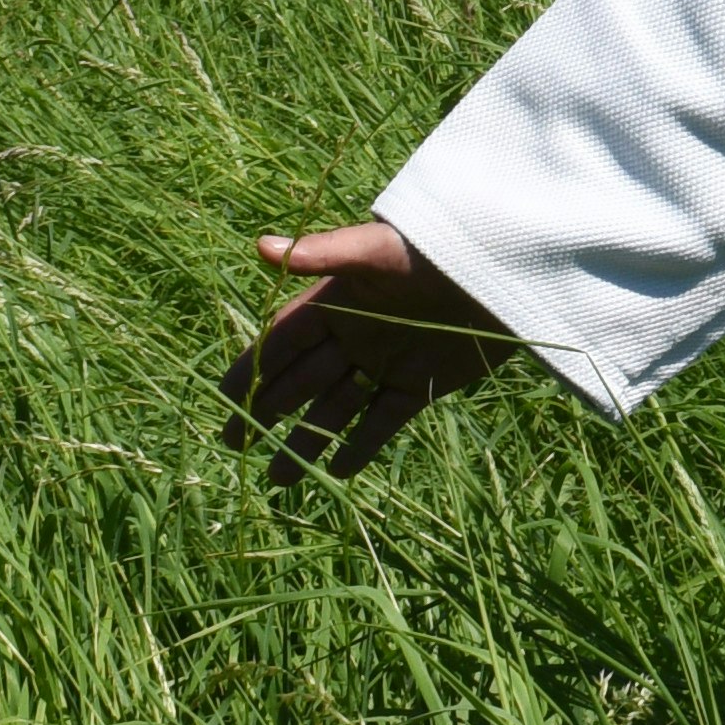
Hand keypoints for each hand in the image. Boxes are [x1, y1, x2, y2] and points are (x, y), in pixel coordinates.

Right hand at [230, 222, 520, 477]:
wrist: (503, 265)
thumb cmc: (435, 247)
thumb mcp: (376, 250)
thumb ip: (322, 254)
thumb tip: (261, 247)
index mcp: (337, 302)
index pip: (282, 342)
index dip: (251, 369)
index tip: (221, 401)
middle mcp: (356, 335)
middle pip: (301, 380)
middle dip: (266, 412)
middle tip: (233, 444)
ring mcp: (387, 362)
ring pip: (336, 408)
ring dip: (307, 440)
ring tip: (279, 477)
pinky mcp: (421, 384)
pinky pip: (382, 421)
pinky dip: (360, 446)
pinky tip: (336, 473)